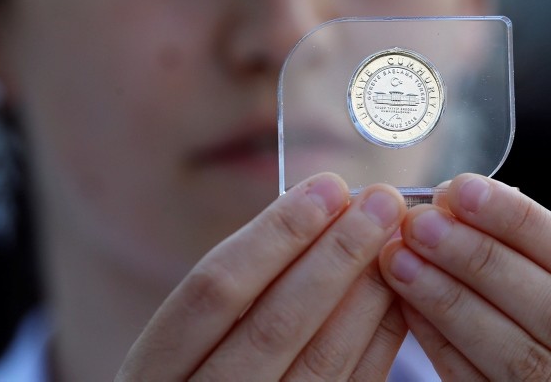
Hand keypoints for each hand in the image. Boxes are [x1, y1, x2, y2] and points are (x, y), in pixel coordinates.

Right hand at [117, 173, 407, 380]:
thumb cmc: (194, 375)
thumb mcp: (183, 341)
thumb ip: (236, 288)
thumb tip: (318, 212)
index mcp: (156, 369)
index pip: (216, 288)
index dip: (276, 234)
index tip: (329, 188)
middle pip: (276, 323)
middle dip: (337, 254)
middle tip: (383, 202)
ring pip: (322, 362)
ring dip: (366, 294)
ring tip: (394, 241)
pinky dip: (378, 341)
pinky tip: (394, 295)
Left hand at [379, 174, 550, 380]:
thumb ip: (540, 267)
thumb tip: (461, 199)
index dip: (524, 224)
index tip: (461, 189)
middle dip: (482, 260)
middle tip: (421, 223)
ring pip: (521, 359)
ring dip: (452, 302)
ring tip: (400, 260)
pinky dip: (444, 350)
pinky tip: (410, 310)